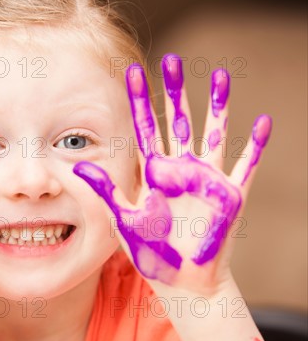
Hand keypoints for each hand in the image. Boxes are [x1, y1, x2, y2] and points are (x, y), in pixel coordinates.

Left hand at [74, 53, 270, 293]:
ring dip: (217, 107)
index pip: (145, 128)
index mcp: (154, 174)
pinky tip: (262, 122)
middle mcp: (181, 170)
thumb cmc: (151, 252)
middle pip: (178, 122)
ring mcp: (207, 180)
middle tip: (172, 60)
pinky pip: (246, 167)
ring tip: (219, 76)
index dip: (140, 101)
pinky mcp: (230, 197)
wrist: (180, 280)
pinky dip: (255, 147)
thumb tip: (77, 166)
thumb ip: (106, 191)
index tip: (133, 72)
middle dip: (175, 92)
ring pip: (213, 134)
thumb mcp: (123, 219)